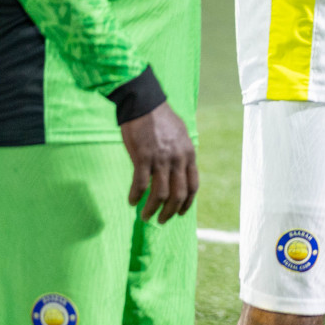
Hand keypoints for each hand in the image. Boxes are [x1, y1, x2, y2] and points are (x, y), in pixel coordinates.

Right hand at [121, 102, 197, 223]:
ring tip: (145, 216)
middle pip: (178, 194)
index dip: (187, 203)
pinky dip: (136, 196)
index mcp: (189, 154)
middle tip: (161, 221)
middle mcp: (178, 159)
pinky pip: (141, 184)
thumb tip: (180, 170)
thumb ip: (182, 154)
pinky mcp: (143, 157)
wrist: (144, 103)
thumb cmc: (160, 119)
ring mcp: (161, 159)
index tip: (179, 212)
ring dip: (152, 209)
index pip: (193, 185)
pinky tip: (131, 201)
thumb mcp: (180, 136)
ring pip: (160, 194)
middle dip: (170, 212)